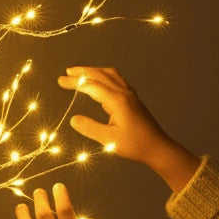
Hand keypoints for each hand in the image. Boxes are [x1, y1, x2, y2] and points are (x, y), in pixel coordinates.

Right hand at [58, 67, 198, 192]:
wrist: (158, 147)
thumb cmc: (135, 145)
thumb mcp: (109, 140)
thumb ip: (90, 128)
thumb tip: (73, 119)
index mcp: (117, 101)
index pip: (91, 86)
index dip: (74, 82)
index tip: (60, 81)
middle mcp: (124, 93)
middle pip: (100, 75)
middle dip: (82, 72)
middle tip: (66, 73)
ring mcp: (130, 94)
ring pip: (110, 74)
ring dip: (94, 71)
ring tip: (81, 73)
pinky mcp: (133, 98)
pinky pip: (118, 79)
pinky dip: (105, 75)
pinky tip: (102, 81)